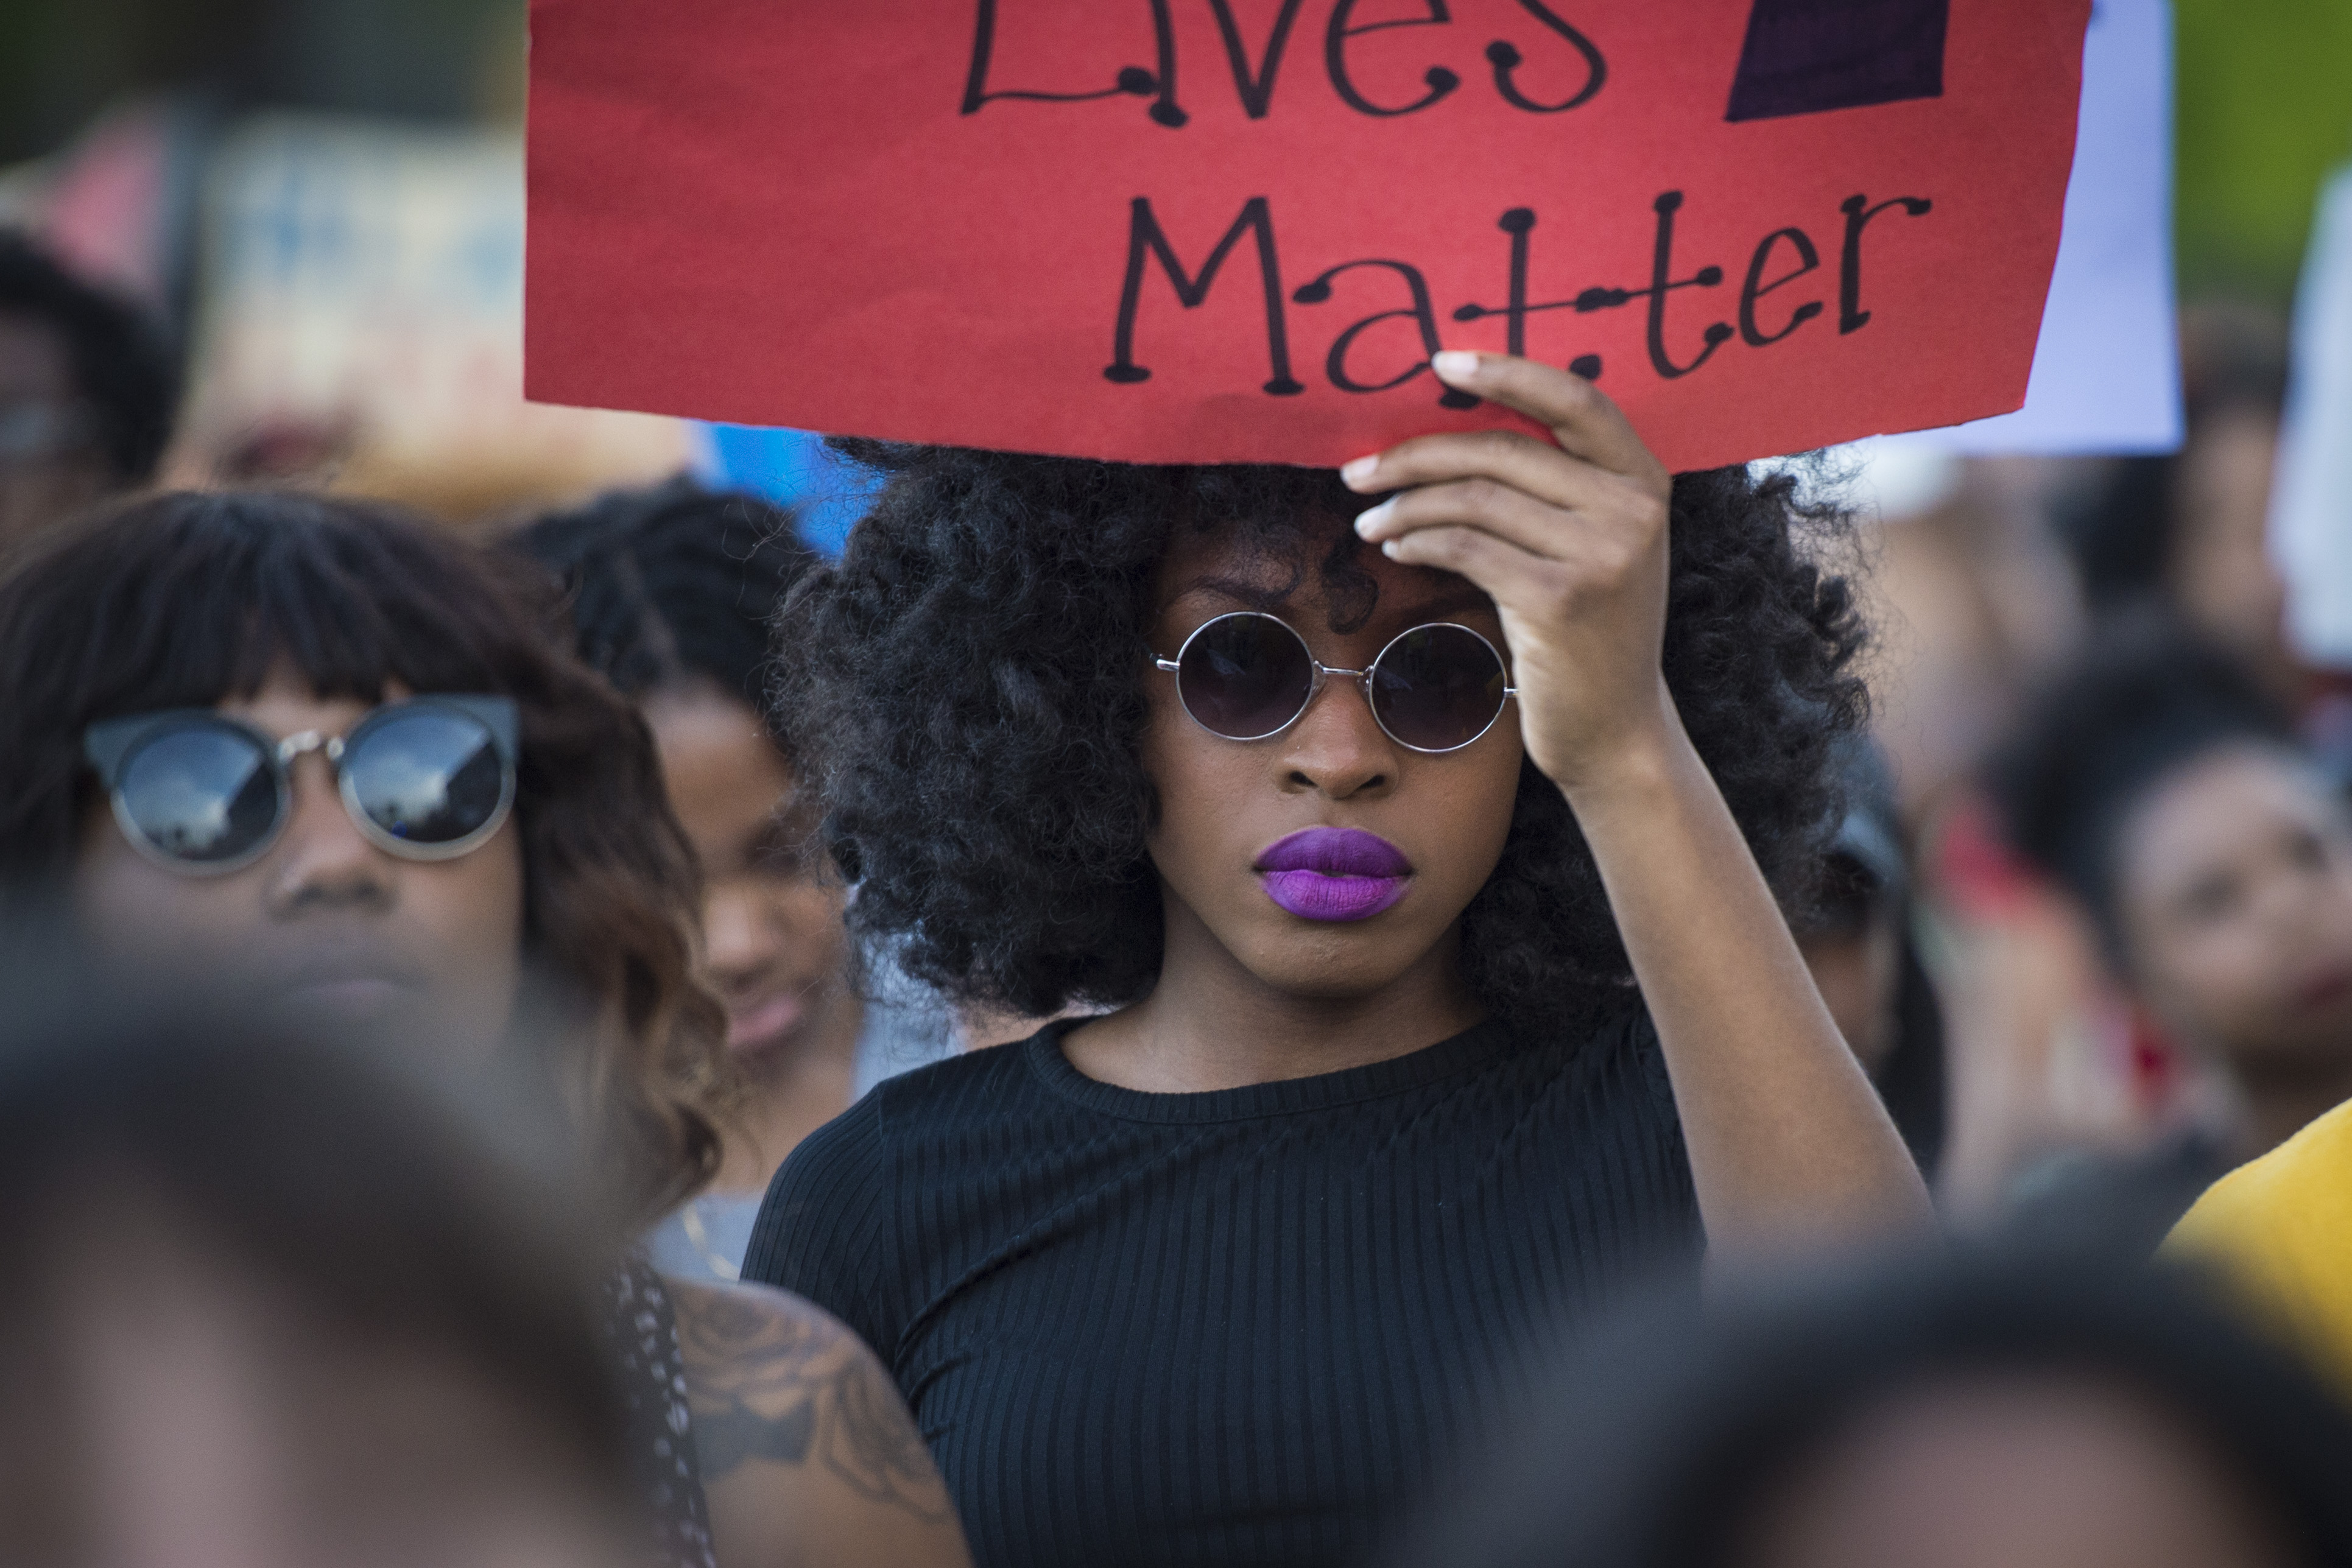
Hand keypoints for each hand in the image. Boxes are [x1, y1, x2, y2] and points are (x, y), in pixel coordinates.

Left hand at [1343, 352, 1676, 794]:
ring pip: (1475, 499)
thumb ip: (1557, 488)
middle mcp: (1631, 510)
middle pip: (1503, 451)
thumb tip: (1450, 432)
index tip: (1438, 362)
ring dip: (1406, 505)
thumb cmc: (1589, 632)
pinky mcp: (1558, 599)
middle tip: (1360, 469)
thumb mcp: (1596, 545)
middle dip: (1418, 454)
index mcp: (1644, 479)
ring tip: (1368, 520)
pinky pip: (1466, 547)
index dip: (1505, 372)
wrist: (1617, 729)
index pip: (1574, 399)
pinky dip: (1419, 541)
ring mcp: (1600, 555)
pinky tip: (1396, 548)